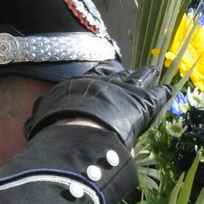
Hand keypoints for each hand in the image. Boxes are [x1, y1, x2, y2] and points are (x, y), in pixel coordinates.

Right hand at [25, 63, 168, 147]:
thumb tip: (35, 130)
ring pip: (136, 79)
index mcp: (77, 87)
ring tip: (153, 71)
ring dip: (145, 76)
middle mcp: (101, 83)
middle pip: (115, 75)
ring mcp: (123, 90)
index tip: (104, 75)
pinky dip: (163, 92)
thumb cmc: (57, 131)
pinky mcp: (142, 102)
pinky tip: (168, 88)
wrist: (77, 132)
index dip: (99, 78)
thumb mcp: (44, 123)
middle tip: (128, 71)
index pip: (90, 79)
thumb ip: (46, 125)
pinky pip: (156, 95)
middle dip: (123, 75)